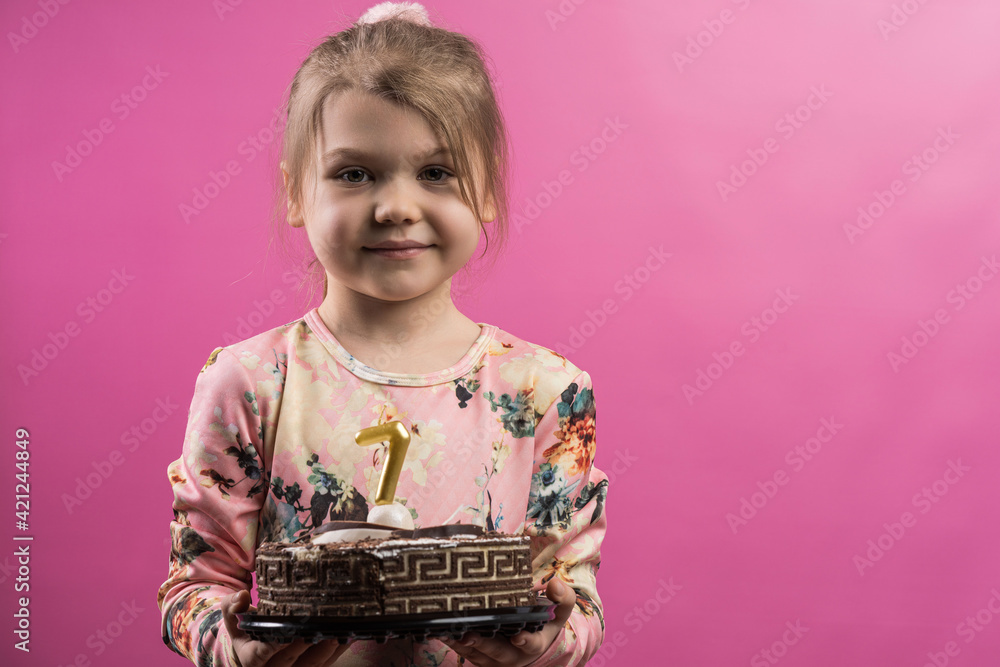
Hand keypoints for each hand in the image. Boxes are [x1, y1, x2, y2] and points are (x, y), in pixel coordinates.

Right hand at [221, 590, 350, 666]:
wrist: (253, 648)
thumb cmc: (246, 629)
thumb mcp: (234, 617)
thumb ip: (233, 605)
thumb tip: (242, 595)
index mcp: (251, 658)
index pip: (262, 654)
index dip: (278, 645)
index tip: (292, 633)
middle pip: (290, 661)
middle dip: (307, 645)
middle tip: (323, 628)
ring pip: (311, 665)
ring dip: (327, 650)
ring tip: (340, 631)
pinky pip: (323, 664)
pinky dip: (336, 651)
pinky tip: (349, 636)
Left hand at [442, 577, 575, 666]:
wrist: (533, 644)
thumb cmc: (544, 623)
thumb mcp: (559, 612)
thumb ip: (562, 599)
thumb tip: (555, 584)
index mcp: (534, 644)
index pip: (531, 644)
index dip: (525, 641)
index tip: (518, 635)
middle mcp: (513, 656)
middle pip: (497, 652)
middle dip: (482, 644)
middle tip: (468, 635)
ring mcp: (495, 660)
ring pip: (477, 655)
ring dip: (461, 644)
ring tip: (446, 631)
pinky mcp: (479, 659)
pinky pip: (466, 654)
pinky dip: (454, 643)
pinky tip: (441, 631)